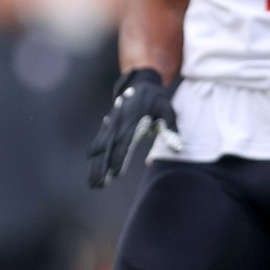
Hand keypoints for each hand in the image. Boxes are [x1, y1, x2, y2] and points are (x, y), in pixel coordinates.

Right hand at [87, 67, 183, 186]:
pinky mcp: (107, 126)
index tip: (116, 174)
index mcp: (133, 120)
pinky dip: (95, 157)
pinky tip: (92, 170)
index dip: (119, 158)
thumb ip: (170, 129)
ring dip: (95, 166)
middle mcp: (118, 123)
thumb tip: (177, 149)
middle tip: (98, 185)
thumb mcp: (167, 110)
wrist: (139, 83)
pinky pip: (99, 143)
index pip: (124, 142)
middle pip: (107, 148)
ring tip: (93, 184)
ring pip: (100, 147)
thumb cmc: (156, 100)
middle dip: (101, 167)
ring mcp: (110, 124)